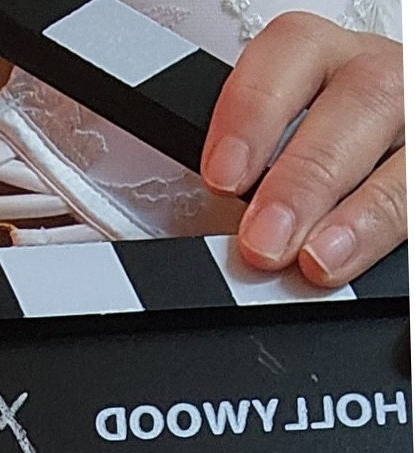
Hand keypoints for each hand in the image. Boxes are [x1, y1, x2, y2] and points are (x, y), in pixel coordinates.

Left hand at [200, 12, 405, 285]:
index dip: (253, 110)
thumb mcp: (276, 150)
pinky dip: (396, 239)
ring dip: (360, 216)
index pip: (291, 52)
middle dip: (305, 178)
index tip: (222, 175)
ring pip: (405, 158)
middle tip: (264, 241)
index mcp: (327, 60)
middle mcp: (381, 81)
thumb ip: (243, 181)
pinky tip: (367, 266)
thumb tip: (193, 242)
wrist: (383, 162)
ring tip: (318, 260)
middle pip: (359, 102)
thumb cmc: (317, 161)